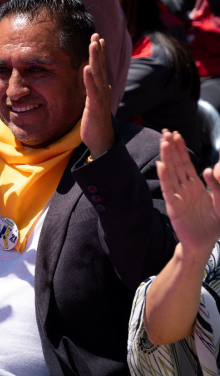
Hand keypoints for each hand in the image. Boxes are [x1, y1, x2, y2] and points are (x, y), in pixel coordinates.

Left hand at [80, 34, 113, 158]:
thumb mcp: (94, 102)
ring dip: (96, 59)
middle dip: (98, 50)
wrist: (101, 140)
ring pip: (98, 74)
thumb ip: (95, 90)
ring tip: (94, 44)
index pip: (101, 67)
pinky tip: (87, 68)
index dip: (100, 53)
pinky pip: (92, 90)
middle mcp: (103, 90)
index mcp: (102, 89)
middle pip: (101, 66)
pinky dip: (90, 79)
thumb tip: (98, 81)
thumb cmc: (96, 122)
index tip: (98, 38)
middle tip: (96, 34)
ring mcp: (100, 98)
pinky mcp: (95, 106)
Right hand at [157, 130, 219, 261]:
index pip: (186, 163)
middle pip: (176, 164)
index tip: (176, 135)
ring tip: (163, 142)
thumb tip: (208, 169)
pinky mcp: (174, 206)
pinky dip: (164, 177)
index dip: (181, 149)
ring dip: (167, 157)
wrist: (204, 243)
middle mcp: (184, 188)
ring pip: (171, 173)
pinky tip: (161, 165)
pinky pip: (168, 189)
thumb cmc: (213, 224)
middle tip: (166, 132)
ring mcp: (178, 196)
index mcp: (195, 185)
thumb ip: (217, 187)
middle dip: (171, 148)